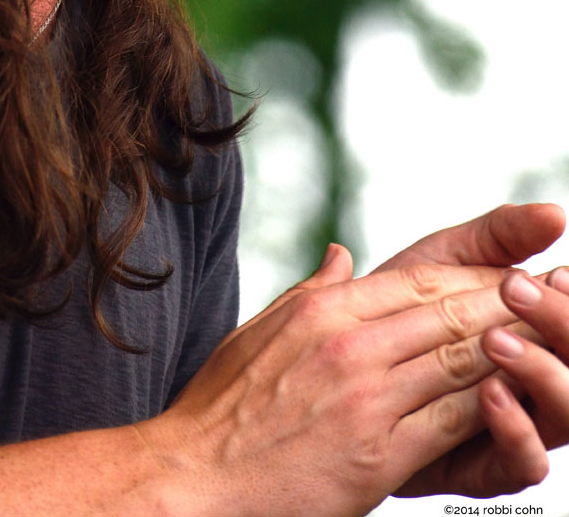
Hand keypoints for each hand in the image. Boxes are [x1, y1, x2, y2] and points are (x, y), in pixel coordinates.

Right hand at [142, 246, 520, 516]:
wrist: (197, 477)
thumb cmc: (222, 407)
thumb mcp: (260, 330)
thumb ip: (309, 291)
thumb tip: (341, 254)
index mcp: (322, 312)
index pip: (415, 281)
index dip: (467, 277)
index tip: (501, 275)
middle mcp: (349, 346)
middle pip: (447, 315)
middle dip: (502, 306)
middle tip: (543, 298)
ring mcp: (366, 401)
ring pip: (459, 363)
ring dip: (508, 352)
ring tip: (545, 342)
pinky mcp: (378, 456)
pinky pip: (450, 422)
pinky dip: (490, 408)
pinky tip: (515, 400)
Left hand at [389, 205, 567, 499]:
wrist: (329, 367)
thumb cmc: (393, 304)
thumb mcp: (444, 258)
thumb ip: (499, 235)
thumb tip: (555, 214)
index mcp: (536, 333)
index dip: (568, 299)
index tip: (557, 272)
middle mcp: (536, 383)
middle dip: (563, 327)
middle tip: (523, 294)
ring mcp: (516, 426)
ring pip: (566, 415)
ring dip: (543, 374)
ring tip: (497, 340)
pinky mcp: (485, 465)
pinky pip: (524, 463)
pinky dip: (516, 429)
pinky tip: (491, 393)